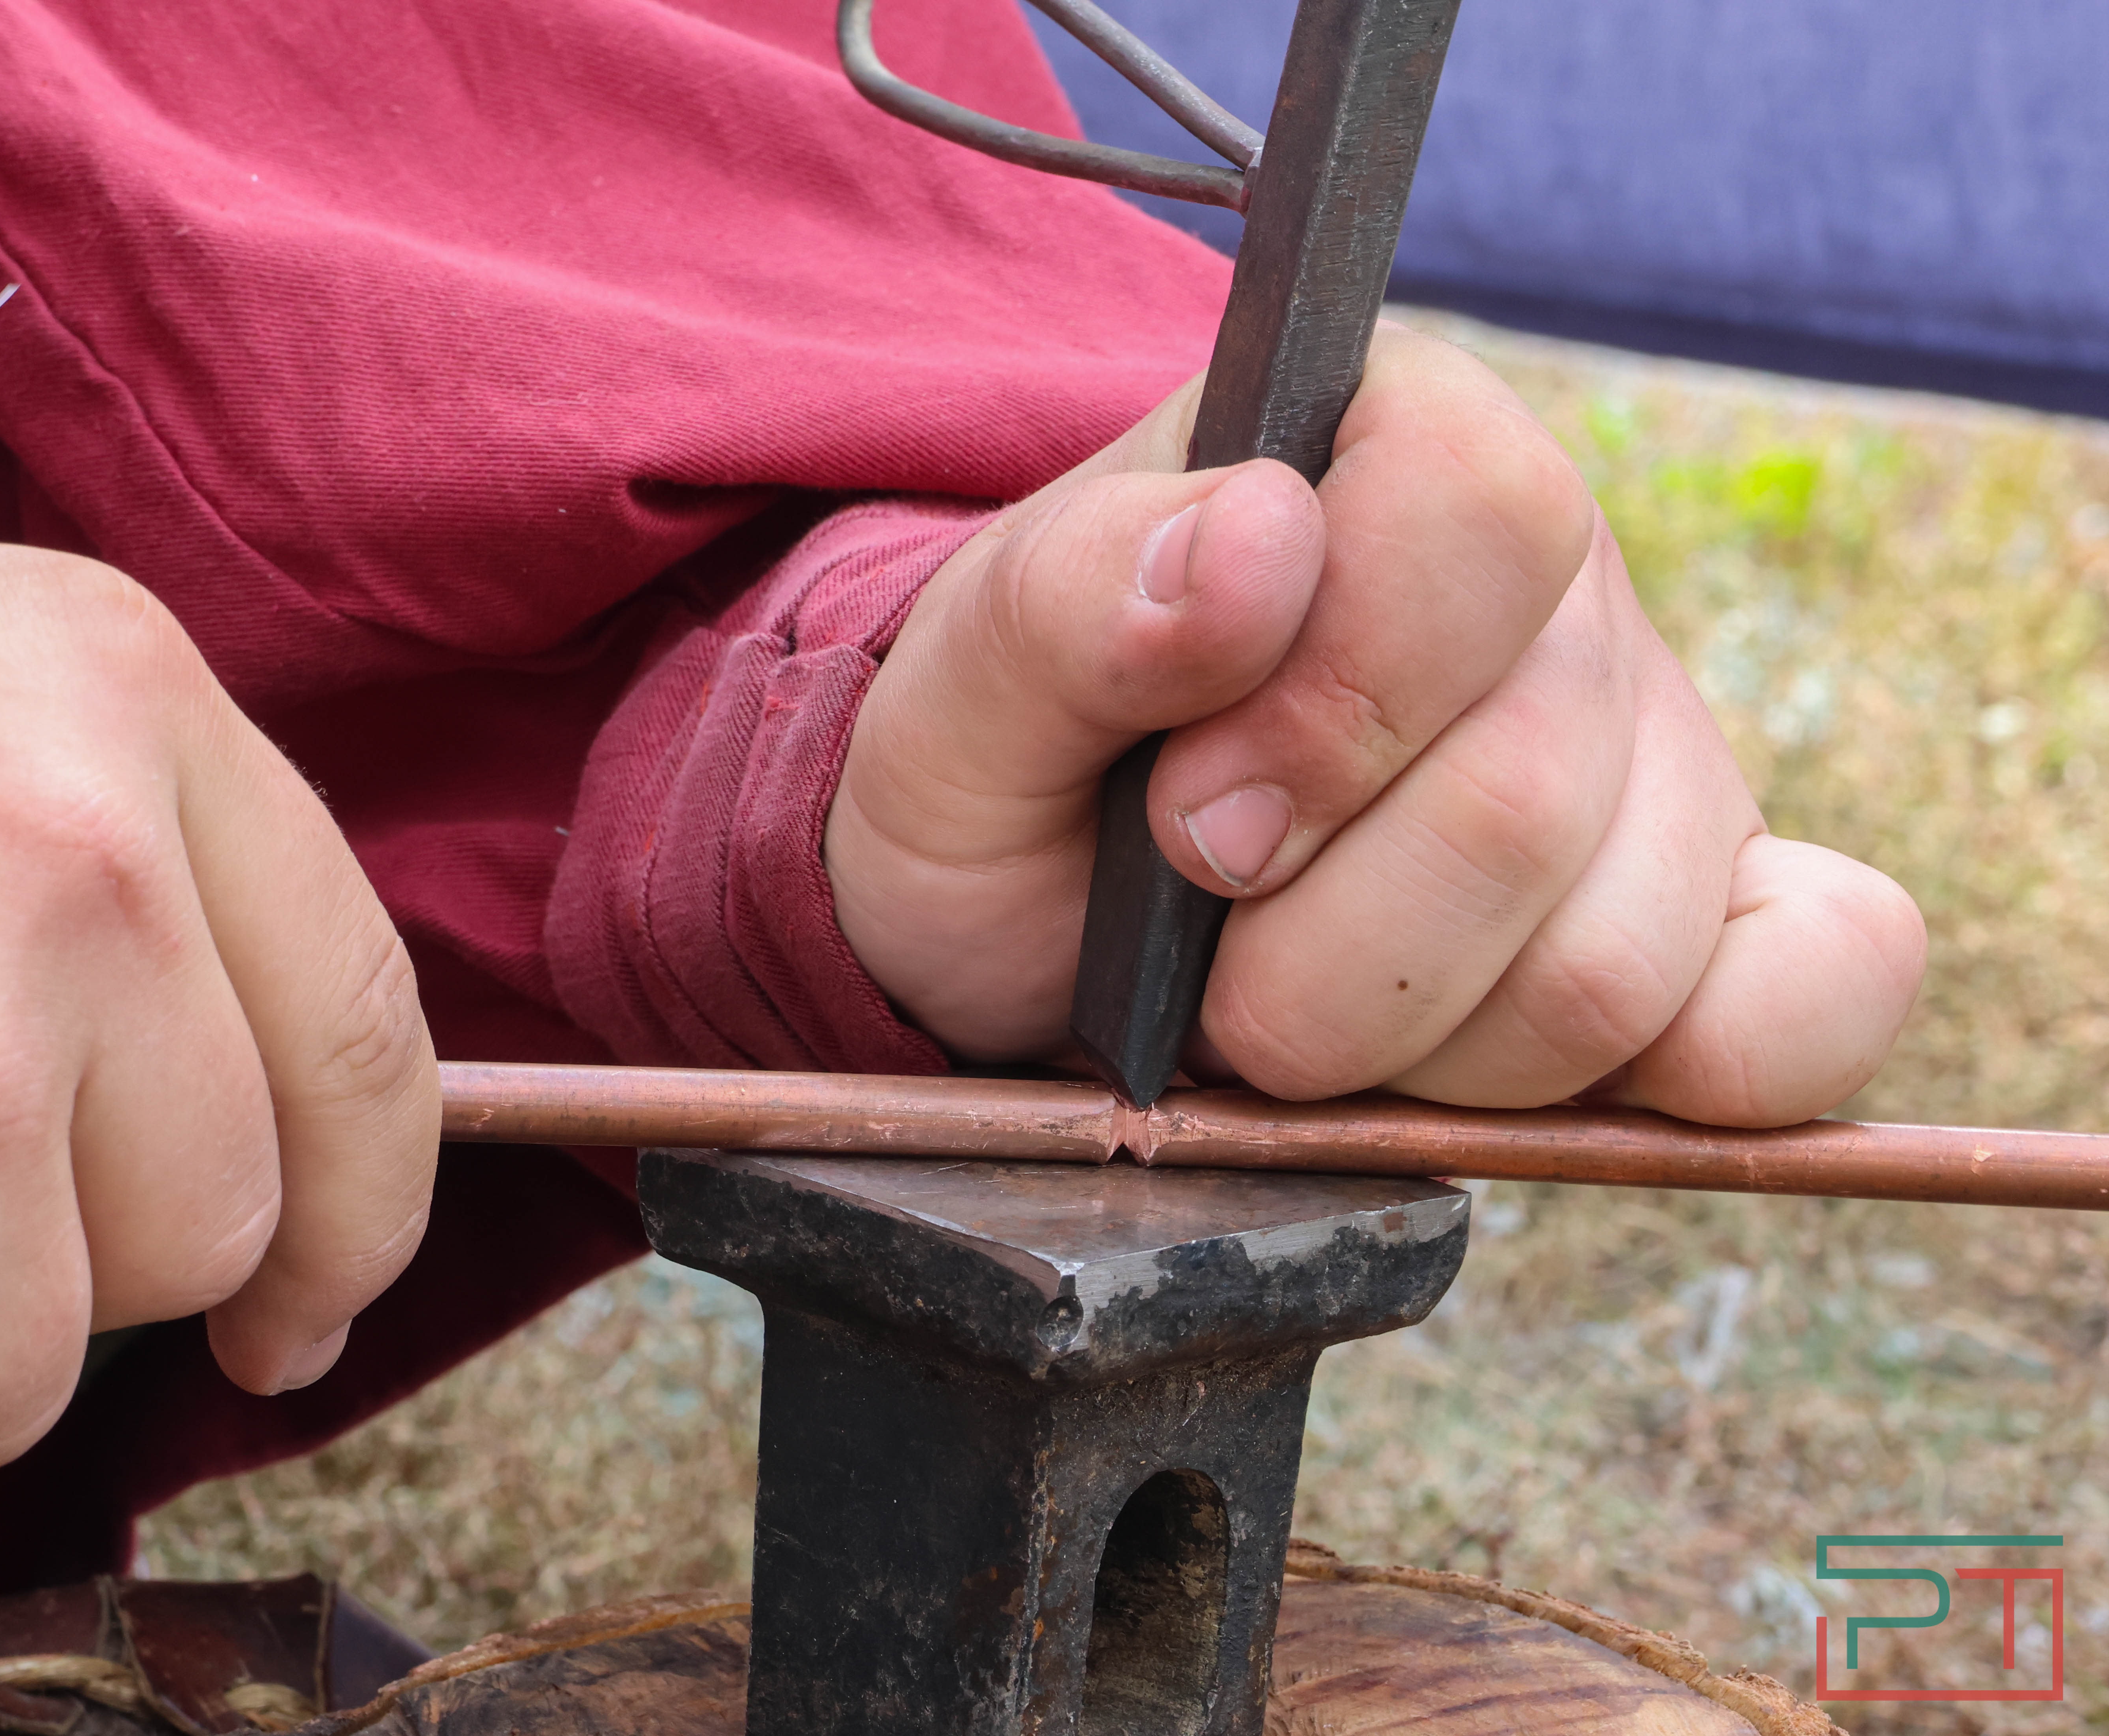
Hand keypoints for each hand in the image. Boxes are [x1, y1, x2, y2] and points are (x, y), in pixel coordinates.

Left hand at [826, 324, 1923, 1123]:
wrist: (1043, 916)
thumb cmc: (1010, 784)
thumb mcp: (960, 699)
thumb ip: (1070, 604)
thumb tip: (1258, 534)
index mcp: (1389, 447)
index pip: (1481, 520)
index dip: (1333, 713)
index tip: (1192, 818)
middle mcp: (1556, 587)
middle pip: (1533, 797)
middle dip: (1319, 936)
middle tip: (1212, 921)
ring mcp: (1658, 756)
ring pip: (1608, 966)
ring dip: (1400, 1037)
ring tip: (1288, 991)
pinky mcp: (1714, 916)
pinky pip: (1806, 1003)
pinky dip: (1672, 1071)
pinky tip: (1497, 1048)